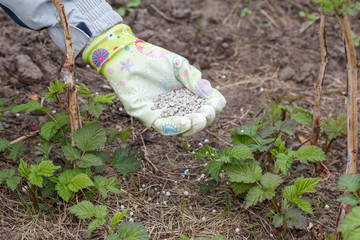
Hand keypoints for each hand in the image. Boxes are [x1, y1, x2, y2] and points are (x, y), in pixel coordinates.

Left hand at [82, 24, 225, 135]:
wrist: (128, 57)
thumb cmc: (153, 58)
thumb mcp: (179, 65)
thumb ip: (193, 78)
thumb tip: (208, 93)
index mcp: (188, 93)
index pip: (207, 105)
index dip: (214, 106)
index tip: (214, 103)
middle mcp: (178, 106)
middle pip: (198, 120)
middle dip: (205, 118)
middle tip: (206, 113)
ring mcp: (164, 113)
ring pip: (183, 128)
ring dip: (193, 125)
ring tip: (198, 119)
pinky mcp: (149, 118)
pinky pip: (164, 128)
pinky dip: (176, 127)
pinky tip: (185, 122)